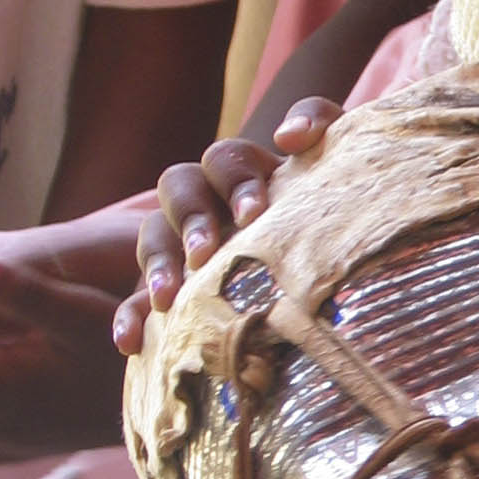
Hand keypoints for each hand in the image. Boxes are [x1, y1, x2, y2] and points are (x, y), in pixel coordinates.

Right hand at [114, 97, 342, 353]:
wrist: (334, 297)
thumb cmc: (341, 234)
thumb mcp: (348, 190)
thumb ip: (328, 138)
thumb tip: (288, 136)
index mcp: (253, 181)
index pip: (233, 158)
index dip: (239, 177)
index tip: (255, 212)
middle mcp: (213, 205)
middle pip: (182, 184)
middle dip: (193, 216)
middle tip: (208, 251)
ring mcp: (186, 246)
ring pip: (154, 234)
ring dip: (159, 260)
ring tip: (169, 296)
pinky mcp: (170, 291)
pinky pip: (137, 300)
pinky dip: (130, 317)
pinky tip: (130, 342)